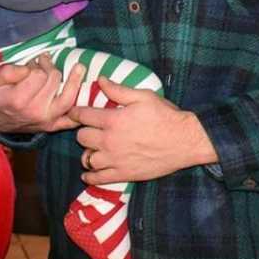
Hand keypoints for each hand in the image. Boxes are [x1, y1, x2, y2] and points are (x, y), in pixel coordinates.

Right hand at [0, 53, 84, 133]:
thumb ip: (9, 70)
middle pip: (54, 81)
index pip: (38, 75)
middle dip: (50, 68)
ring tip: (79, 67)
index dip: (36, 65)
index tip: (31, 64)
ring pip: (67, 98)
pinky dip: (81, 111)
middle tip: (43, 62)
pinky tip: (87, 97)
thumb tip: (28, 68)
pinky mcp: (53, 126)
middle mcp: (35, 112)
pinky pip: (72, 120)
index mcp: (19, 100)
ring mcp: (46, 121)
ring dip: (75, 81)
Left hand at [70, 77, 217, 184]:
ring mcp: (116, 160)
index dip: (75, 112)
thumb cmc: (165, 115)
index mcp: (113, 120)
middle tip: (90, 128)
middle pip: (81, 137)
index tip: (73, 111)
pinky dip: (90, 176)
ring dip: (87, 152)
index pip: (83, 115)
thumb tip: (100, 80)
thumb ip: (118, 89)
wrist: (185, 141)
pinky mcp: (124, 174)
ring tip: (93, 148)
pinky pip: (99, 178)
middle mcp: (110, 141)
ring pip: (87, 158)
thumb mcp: (143, 96)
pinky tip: (89, 172)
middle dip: (83, 130)